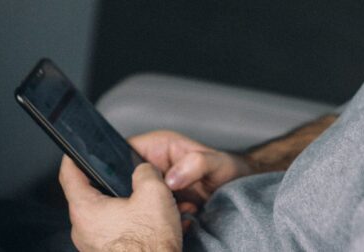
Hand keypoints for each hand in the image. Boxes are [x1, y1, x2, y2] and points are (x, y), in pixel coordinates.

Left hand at [59, 156, 181, 251]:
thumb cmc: (150, 247)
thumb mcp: (154, 193)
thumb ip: (145, 172)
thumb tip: (144, 170)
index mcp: (85, 210)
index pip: (68, 174)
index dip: (73, 157)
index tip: (74, 150)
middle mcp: (83, 230)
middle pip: (90, 195)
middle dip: (111, 183)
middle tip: (128, 175)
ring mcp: (94, 245)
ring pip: (105, 215)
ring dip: (125, 206)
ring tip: (148, 203)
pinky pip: (115, 231)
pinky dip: (130, 223)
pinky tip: (150, 224)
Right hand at [129, 131, 254, 208]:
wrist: (242, 190)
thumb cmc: (230, 170)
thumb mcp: (216, 162)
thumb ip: (196, 164)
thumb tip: (172, 178)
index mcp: (159, 146)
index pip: (125, 150)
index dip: (122, 165)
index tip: (134, 181)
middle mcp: (155, 165)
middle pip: (129, 178)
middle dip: (140, 191)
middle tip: (163, 198)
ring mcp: (158, 185)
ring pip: (139, 198)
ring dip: (155, 206)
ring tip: (181, 206)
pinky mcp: (163, 203)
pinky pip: (153, 212)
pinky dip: (165, 218)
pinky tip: (184, 215)